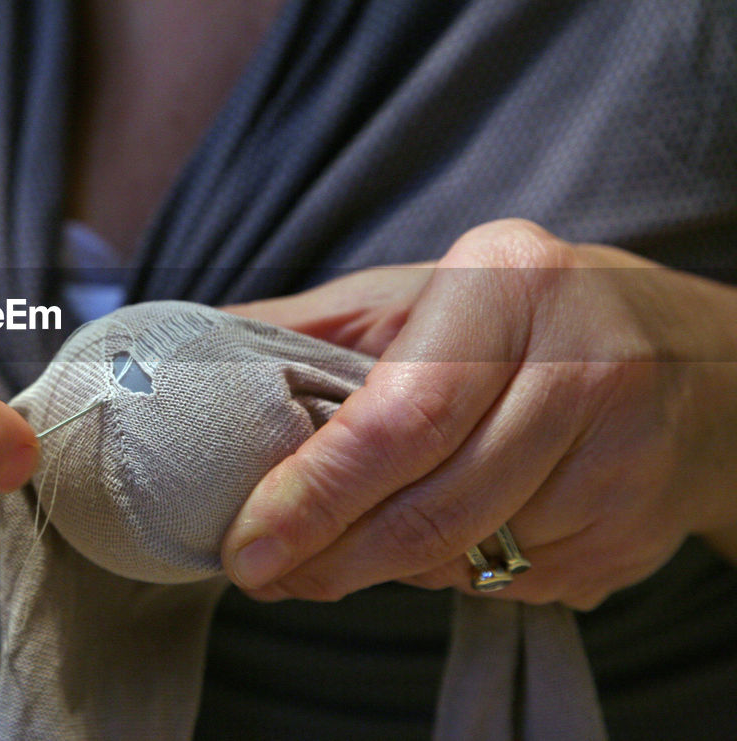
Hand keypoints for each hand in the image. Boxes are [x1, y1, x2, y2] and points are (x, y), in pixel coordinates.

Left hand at [221, 219, 736, 609]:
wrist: (692, 363)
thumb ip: (305, 329)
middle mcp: (583, 367)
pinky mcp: (639, 531)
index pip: (401, 416)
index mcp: (511, 286)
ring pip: (471, 558)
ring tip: (334, 551)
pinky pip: (515, 585)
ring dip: (385, 570)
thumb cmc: (516, 318)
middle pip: (435, 505)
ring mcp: (624, 458)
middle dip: (331, 556)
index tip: (247, 544)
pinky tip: (434, 541)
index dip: (315, 494)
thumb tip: (185, 363)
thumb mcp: (416, 295)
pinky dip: (454, 577)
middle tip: (264, 574)